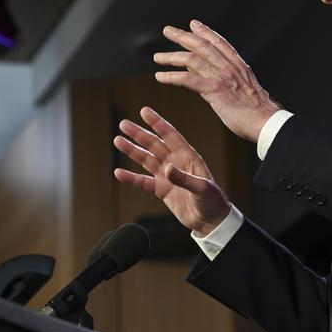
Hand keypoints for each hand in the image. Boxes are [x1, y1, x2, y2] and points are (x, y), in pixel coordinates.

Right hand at [113, 106, 229, 234]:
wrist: (211, 221)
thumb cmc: (213, 201)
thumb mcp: (202, 188)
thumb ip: (184, 178)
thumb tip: (167, 168)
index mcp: (188, 157)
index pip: (170, 136)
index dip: (158, 123)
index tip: (144, 111)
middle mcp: (176, 163)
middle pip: (154, 145)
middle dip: (139, 134)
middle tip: (123, 124)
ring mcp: (168, 176)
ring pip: (147, 160)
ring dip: (132, 151)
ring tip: (118, 140)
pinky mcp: (162, 190)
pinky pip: (143, 182)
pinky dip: (131, 177)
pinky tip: (119, 172)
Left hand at [153, 20, 279, 141]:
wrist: (266, 121)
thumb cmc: (258, 112)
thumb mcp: (244, 89)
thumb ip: (227, 79)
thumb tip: (209, 74)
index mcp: (239, 66)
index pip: (220, 43)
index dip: (205, 31)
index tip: (194, 24)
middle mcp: (230, 67)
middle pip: (202, 45)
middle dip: (183, 36)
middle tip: (168, 30)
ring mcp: (222, 77)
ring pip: (192, 59)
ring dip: (172, 56)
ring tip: (158, 57)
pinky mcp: (214, 89)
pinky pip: (188, 79)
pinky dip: (172, 77)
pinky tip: (160, 77)